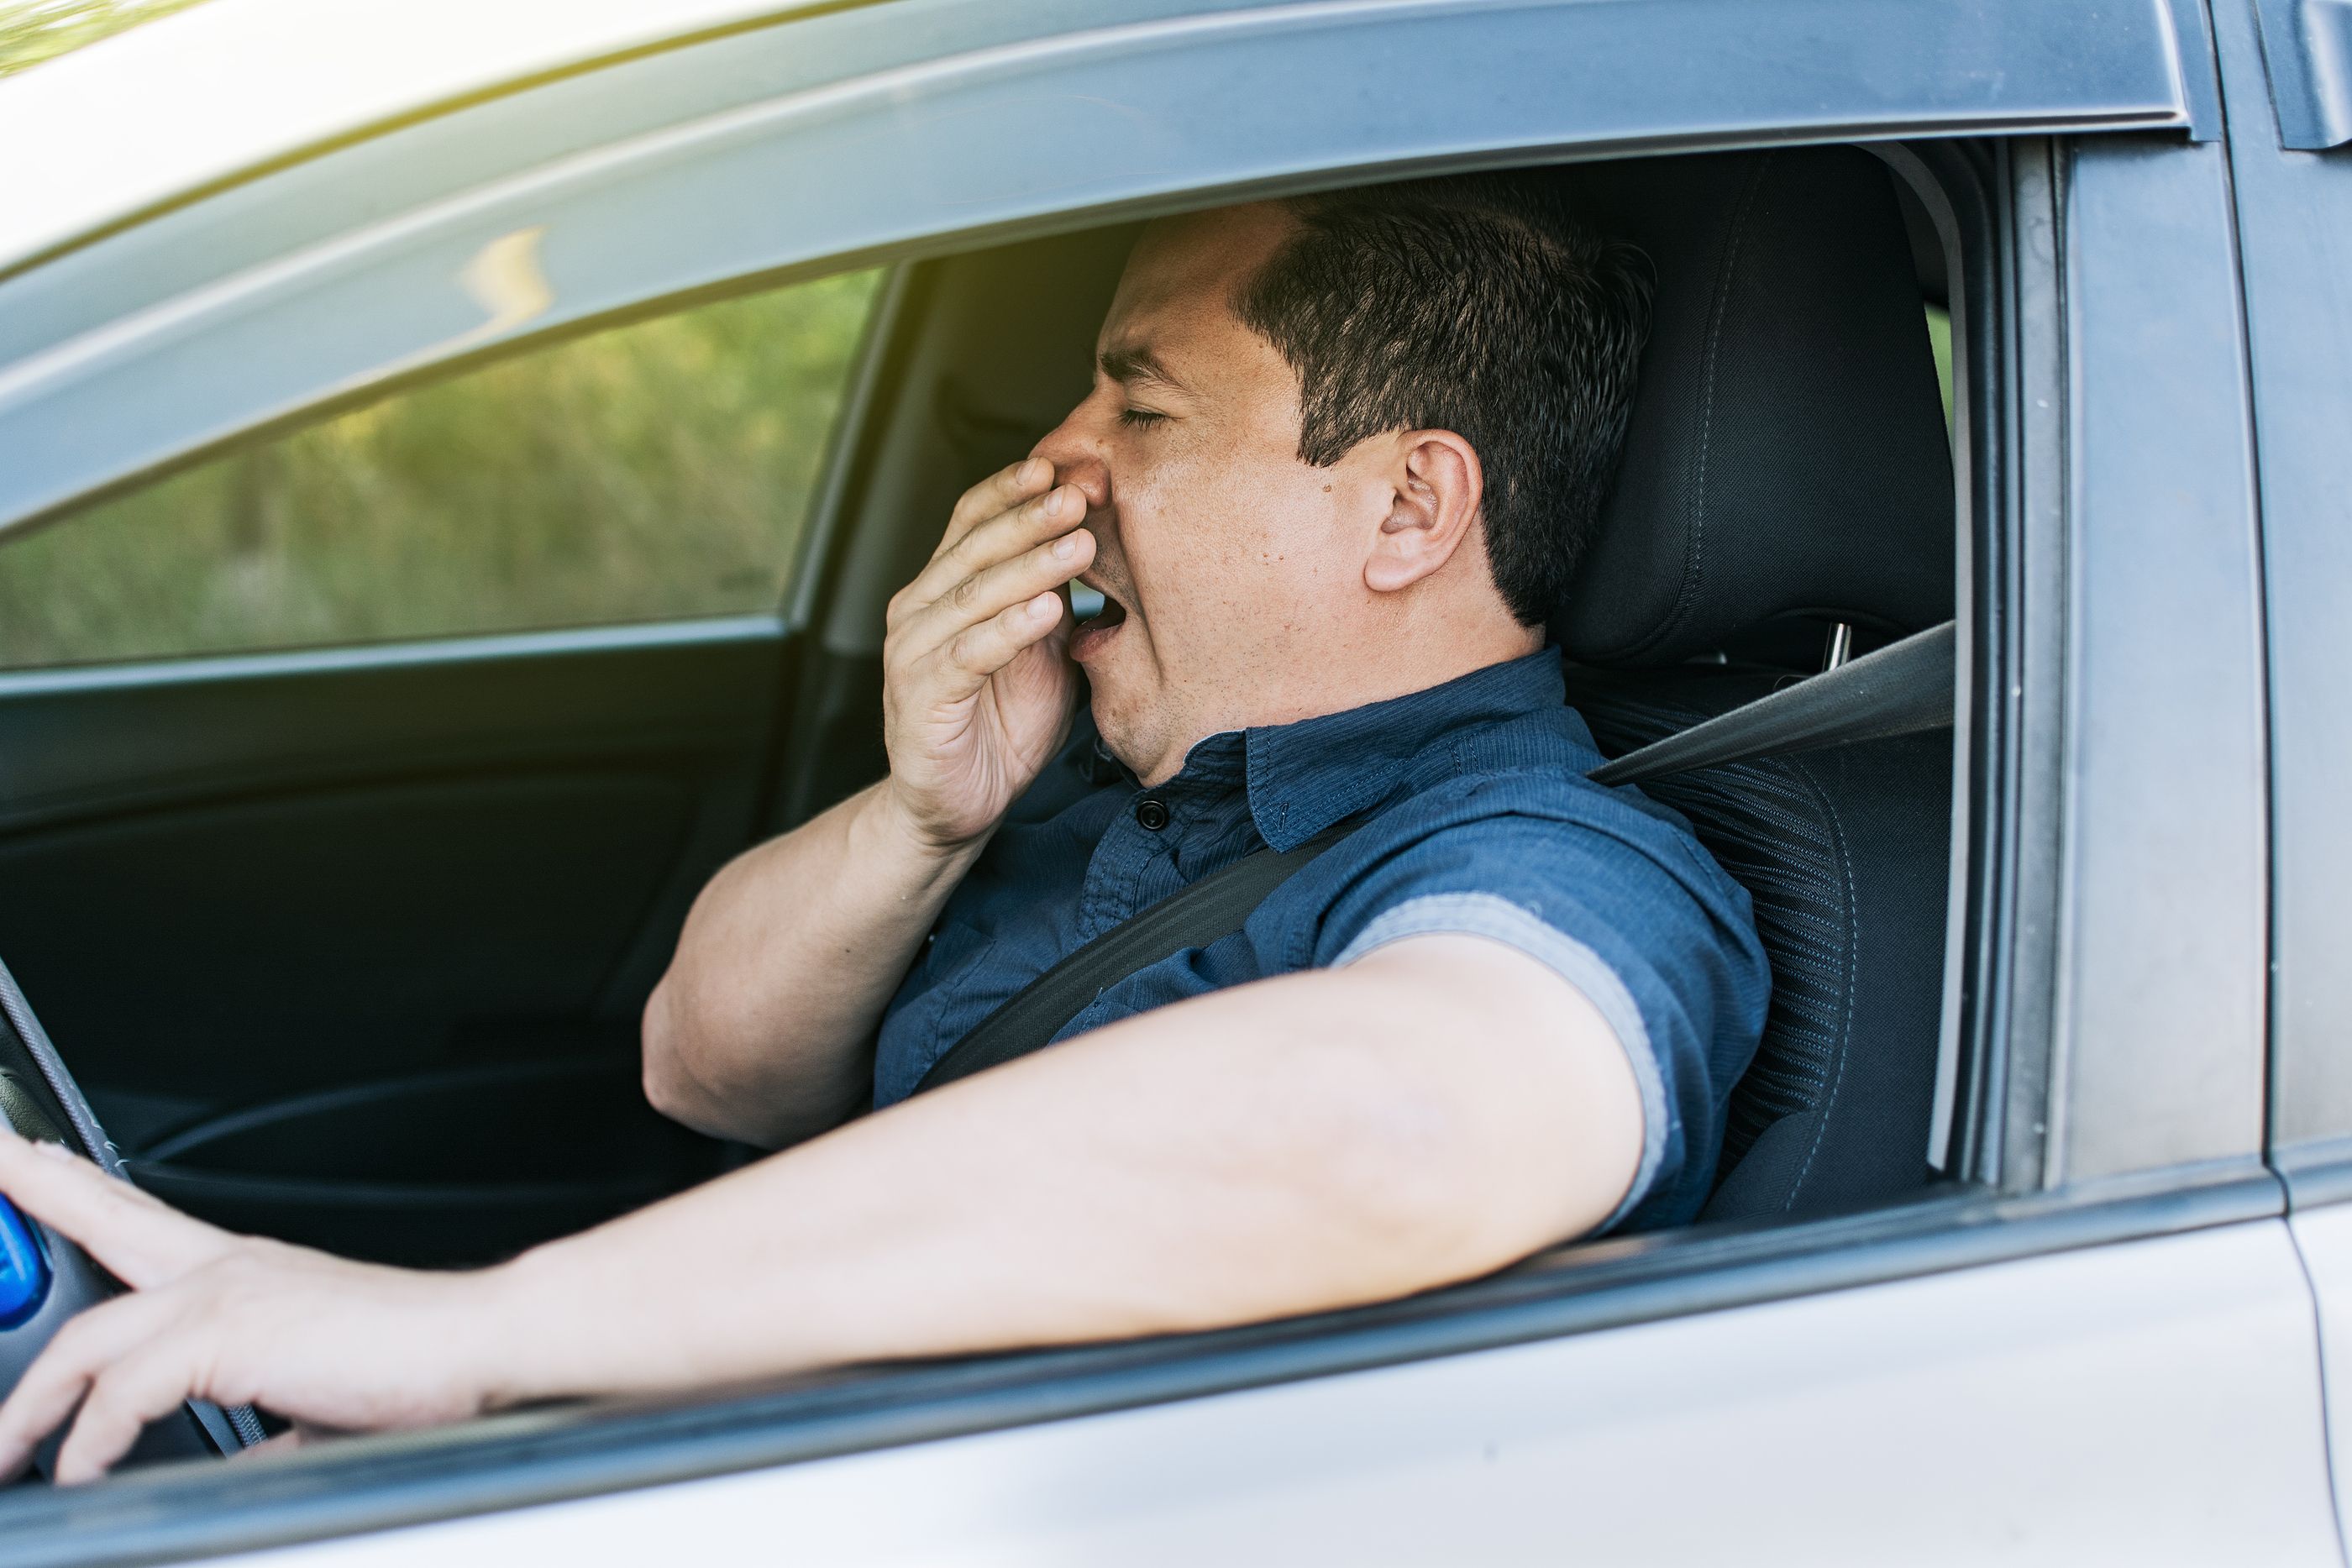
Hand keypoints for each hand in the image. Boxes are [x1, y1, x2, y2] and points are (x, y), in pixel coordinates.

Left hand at [0, 1130, 510, 1482]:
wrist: (475, 1342)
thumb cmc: (416, 1362)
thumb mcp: (316, 1397)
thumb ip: (267, 1424)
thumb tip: (250, 1461)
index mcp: (244, 1273)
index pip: (141, 1214)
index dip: (75, 1184)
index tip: (28, 1157)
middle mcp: (227, 1268)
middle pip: (101, 1221)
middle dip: (33, 1188)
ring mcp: (225, 1294)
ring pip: (87, 1338)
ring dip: (28, 1405)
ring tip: (1, 1450)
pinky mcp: (227, 1336)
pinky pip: (123, 1393)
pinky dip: (92, 1442)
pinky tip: (83, 1470)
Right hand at [879, 458, 1095, 849]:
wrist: (957, 807)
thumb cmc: (1000, 725)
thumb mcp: (1042, 649)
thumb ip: (1055, 597)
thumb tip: (1093, 534)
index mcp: (943, 586)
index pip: (975, 518)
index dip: (1019, 490)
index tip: (1073, 467)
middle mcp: (919, 608)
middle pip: (976, 545)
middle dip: (1032, 516)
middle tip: (1081, 492)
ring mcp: (914, 650)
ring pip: (975, 593)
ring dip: (1030, 564)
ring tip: (1079, 543)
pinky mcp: (921, 696)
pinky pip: (969, 653)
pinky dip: (1009, 629)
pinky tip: (1047, 611)